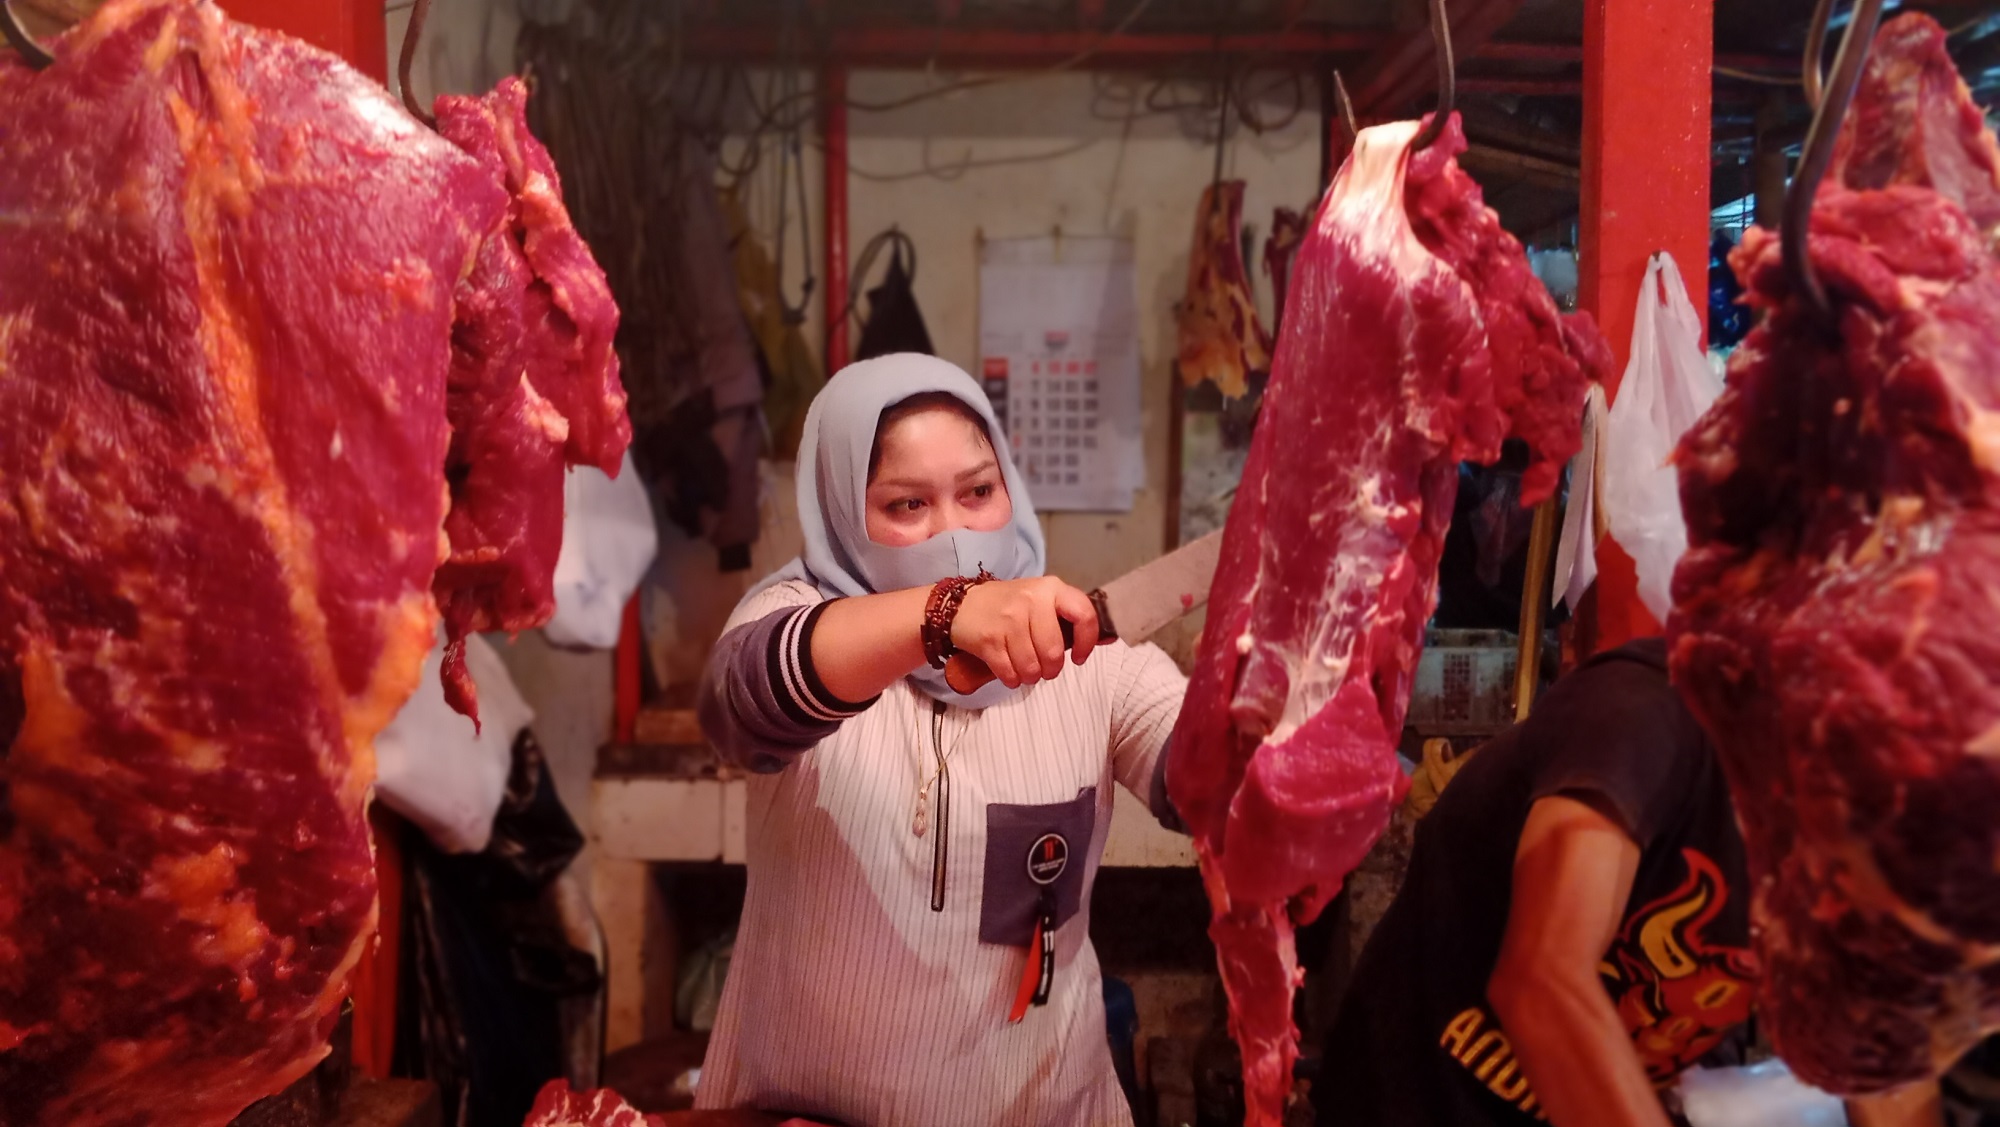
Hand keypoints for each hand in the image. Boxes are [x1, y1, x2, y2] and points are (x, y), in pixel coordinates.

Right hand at [949, 576, 1100, 688]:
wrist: (961, 605)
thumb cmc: (1009, 605)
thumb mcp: (1040, 600)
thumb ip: (1068, 617)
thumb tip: (1108, 638)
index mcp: (1050, 589)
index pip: (1084, 614)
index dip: (1087, 642)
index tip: (1079, 657)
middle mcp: (1031, 600)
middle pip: (1053, 653)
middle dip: (1051, 669)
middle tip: (1044, 668)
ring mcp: (1008, 619)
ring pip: (1031, 667)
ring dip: (1030, 676)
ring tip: (1025, 668)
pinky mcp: (989, 639)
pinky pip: (1009, 673)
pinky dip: (1012, 679)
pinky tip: (1009, 671)